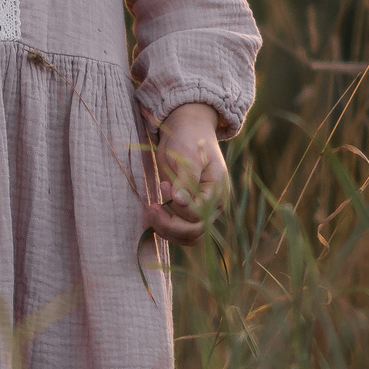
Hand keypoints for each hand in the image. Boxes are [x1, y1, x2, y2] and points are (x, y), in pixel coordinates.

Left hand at [147, 102, 229, 245]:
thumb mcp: (187, 156)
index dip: (178, 206)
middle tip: (151, 208)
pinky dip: (166, 227)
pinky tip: (154, 214)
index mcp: (217, 191)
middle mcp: (212, 205)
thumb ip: (185, 179)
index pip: (198, 214)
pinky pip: (180, 230)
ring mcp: (201, 210)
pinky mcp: (188, 211)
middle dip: (169, 224)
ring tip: (151, 211)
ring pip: (188, 236)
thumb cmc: (188, 140)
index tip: (164, 185)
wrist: (186, 131)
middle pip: (194, 231)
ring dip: (166, 230)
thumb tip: (179, 201)